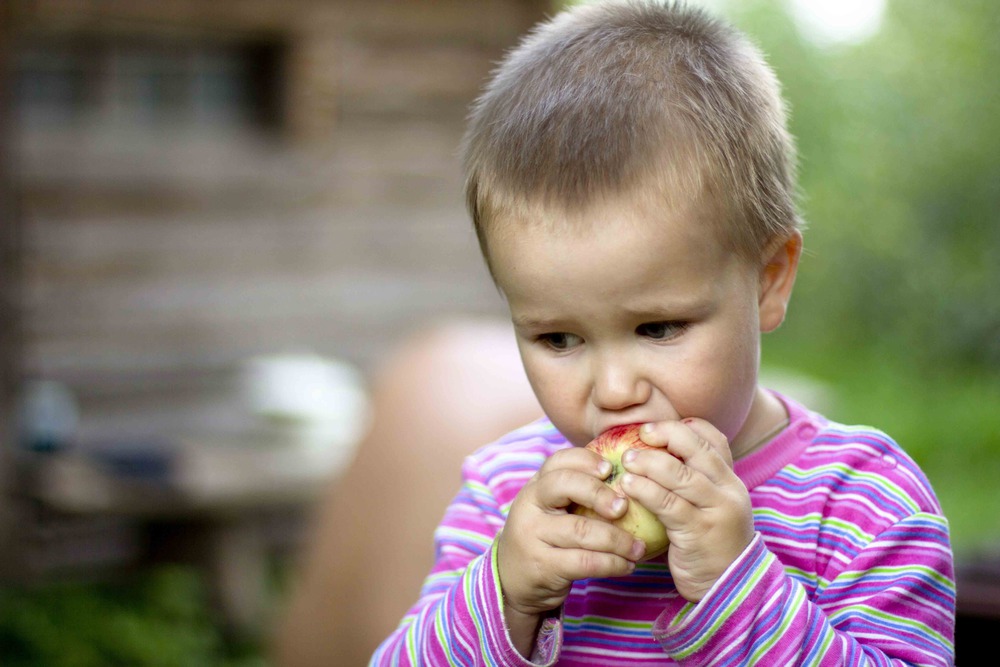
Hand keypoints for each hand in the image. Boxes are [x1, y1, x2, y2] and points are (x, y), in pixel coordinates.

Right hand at [497, 447, 645, 652]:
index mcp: (535, 487)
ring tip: (638, 547)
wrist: (512, 581)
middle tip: (624, 507)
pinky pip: (585, 562)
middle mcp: (529, 507)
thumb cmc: (544, 539)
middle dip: (599, 493)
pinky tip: (626, 565)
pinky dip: (612, 564)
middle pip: (564, 486)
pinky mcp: (543, 566)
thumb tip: (630, 480)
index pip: (558, 462)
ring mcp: (533, 536)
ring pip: (581, 530)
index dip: (585, 460)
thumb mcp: (549, 510)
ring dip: (618, 539)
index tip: (610, 469)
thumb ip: (576, 494)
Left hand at [621, 418, 753, 602]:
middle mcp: (728, 490)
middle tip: (639, 433)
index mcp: (731, 480)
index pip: (714, 439)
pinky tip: (627, 485)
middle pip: (697, 449)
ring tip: (626, 459)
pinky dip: (645, 490)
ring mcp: (716, 511)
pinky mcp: (698, 532)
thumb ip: (692, 483)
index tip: (656, 427)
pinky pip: (668, 504)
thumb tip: (652, 453)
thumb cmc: (708, 543)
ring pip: (681, 475)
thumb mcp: (709, 507)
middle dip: (666, 434)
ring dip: (649, 462)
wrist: (729, 587)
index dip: (685, 427)